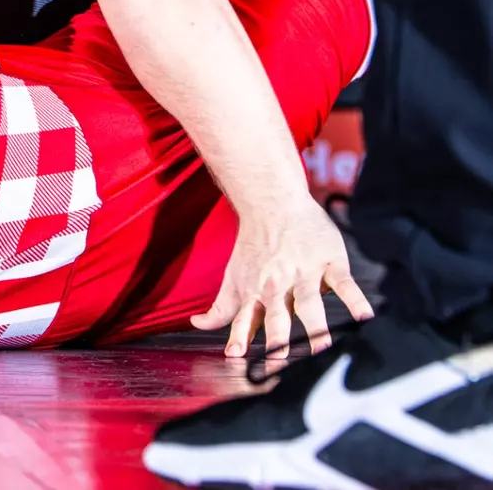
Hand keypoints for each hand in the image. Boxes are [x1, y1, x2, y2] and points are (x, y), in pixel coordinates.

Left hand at [192, 197, 373, 357]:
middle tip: (281, 359)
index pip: (245, 319)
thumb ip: (221, 307)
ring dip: (316, 325)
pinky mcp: (330, 262)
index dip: (240, 338)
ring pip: (310, 302)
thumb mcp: (233, 277)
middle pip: (278, 315)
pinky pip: (344, 283)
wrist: (273, 204)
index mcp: (256, 292)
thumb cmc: (254, 247)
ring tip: (323, 347)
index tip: (237, 357)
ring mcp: (305, 274)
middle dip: (278, 338)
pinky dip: (355, 299)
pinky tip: (365, 316)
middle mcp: (278, 286)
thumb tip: (199, 326)